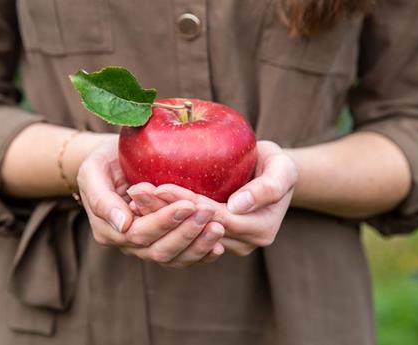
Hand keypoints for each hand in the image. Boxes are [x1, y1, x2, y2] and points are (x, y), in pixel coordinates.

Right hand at [76, 137, 224, 267]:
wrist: (112, 163)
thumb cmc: (102, 162)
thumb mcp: (92, 172)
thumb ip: (101, 199)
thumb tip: (123, 224)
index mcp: (109, 230)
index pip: (140, 233)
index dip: (165, 221)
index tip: (188, 204)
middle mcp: (129, 244)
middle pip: (160, 250)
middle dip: (187, 232)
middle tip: (209, 211)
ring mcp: (147, 247)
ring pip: (174, 258)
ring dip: (198, 245)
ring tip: (219, 227)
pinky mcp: (164, 243)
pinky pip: (183, 258)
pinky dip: (202, 254)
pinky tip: (219, 245)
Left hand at [131, 141, 296, 255]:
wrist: (272, 175)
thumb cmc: (278, 166)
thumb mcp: (283, 169)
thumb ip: (267, 188)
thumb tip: (237, 206)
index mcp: (260, 230)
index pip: (217, 218)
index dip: (188, 204)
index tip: (161, 186)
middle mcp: (241, 244)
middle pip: (195, 229)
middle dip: (164, 210)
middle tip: (136, 191)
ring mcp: (224, 245)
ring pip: (184, 234)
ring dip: (157, 216)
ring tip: (134, 197)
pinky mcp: (209, 238)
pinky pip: (182, 232)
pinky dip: (161, 219)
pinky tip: (139, 206)